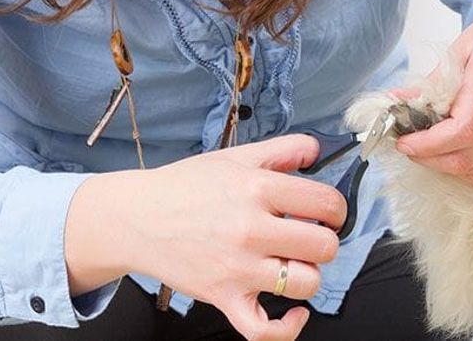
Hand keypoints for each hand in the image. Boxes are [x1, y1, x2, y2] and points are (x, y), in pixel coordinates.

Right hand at [65, 135, 344, 340]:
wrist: (136, 218)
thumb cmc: (186, 187)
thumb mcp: (237, 157)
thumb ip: (283, 149)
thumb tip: (317, 151)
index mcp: (258, 189)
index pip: (327, 203)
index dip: (336, 209)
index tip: (327, 213)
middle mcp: (251, 229)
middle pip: (324, 246)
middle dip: (325, 241)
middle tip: (310, 237)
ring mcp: (238, 268)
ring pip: (305, 283)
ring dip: (308, 275)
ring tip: (295, 263)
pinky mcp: (223, 297)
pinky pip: (263, 329)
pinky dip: (287, 327)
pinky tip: (295, 311)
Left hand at [395, 1, 472, 188]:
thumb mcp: (459, 50)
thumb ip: (429, 84)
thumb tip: (394, 106)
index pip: (462, 131)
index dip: (427, 145)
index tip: (404, 141)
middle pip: (468, 156)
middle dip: (430, 158)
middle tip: (411, 146)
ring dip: (449, 166)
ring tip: (434, 148)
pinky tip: (460, 153)